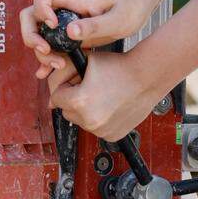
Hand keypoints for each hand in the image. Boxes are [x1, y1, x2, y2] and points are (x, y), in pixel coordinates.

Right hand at [20, 0, 156, 81]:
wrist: (139, 2)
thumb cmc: (131, 4)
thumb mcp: (118, 19)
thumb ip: (94, 26)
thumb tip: (69, 31)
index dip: (40, 9)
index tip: (54, 25)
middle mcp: (65, 8)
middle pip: (31, 15)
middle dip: (32, 36)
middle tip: (47, 52)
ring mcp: (66, 21)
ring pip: (39, 33)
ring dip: (41, 51)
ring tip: (58, 66)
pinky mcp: (72, 33)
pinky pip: (52, 44)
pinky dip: (47, 57)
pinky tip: (46, 73)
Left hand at [47, 48, 164, 141]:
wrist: (147, 76)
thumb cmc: (118, 66)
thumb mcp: (85, 62)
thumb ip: (61, 74)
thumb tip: (50, 100)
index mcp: (79, 101)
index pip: (57, 97)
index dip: (67, 86)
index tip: (79, 80)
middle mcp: (89, 120)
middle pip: (67, 111)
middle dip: (74, 100)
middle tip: (92, 87)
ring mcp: (101, 131)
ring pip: (81, 121)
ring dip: (85, 110)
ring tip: (102, 95)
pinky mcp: (112, 136)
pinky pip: (96, 129)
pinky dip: (100, 120)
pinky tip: (110, 105)